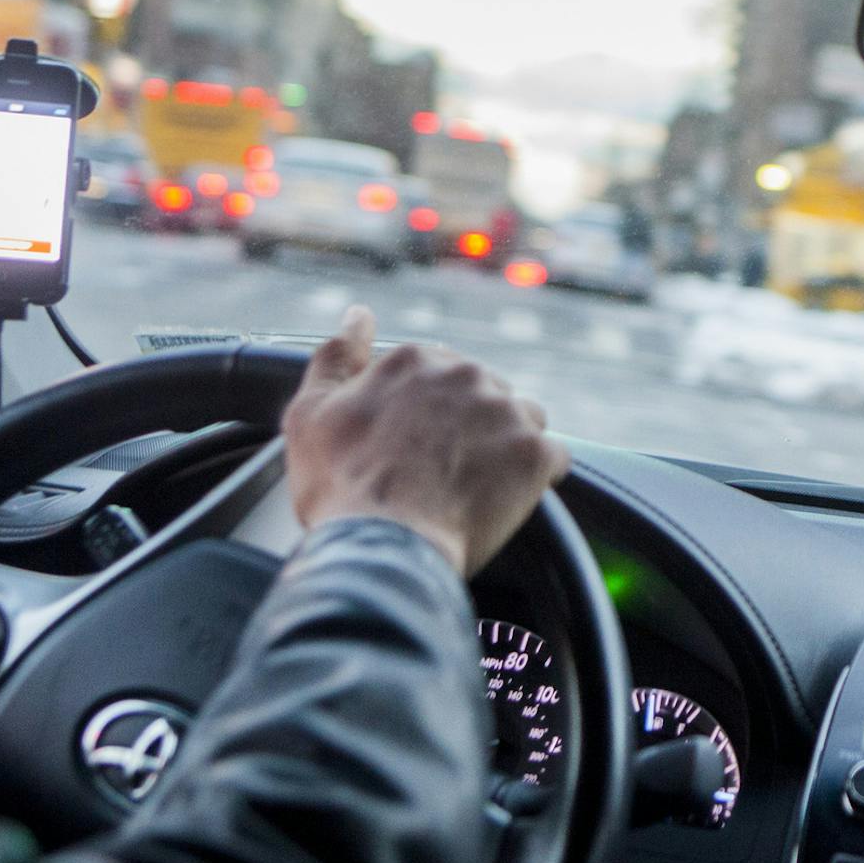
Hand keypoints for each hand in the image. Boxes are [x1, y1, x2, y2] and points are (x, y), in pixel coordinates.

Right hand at [284, 305, 570, 578]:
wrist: (381, 549)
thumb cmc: (340, 487)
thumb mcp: (311, 412)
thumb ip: (337, 355)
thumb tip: (358, 314)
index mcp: (415, 360)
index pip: (438, 376)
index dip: (426, 417)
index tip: (412, 449)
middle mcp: (466, 374)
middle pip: (483, 395)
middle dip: (469, 428)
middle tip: (439, 474)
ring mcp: (505, 412)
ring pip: (522, 420)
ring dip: (506, 448)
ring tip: (474, 488)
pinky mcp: (535, 455)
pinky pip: (551, 460)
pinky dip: (534, 480)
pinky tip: (501, 502)